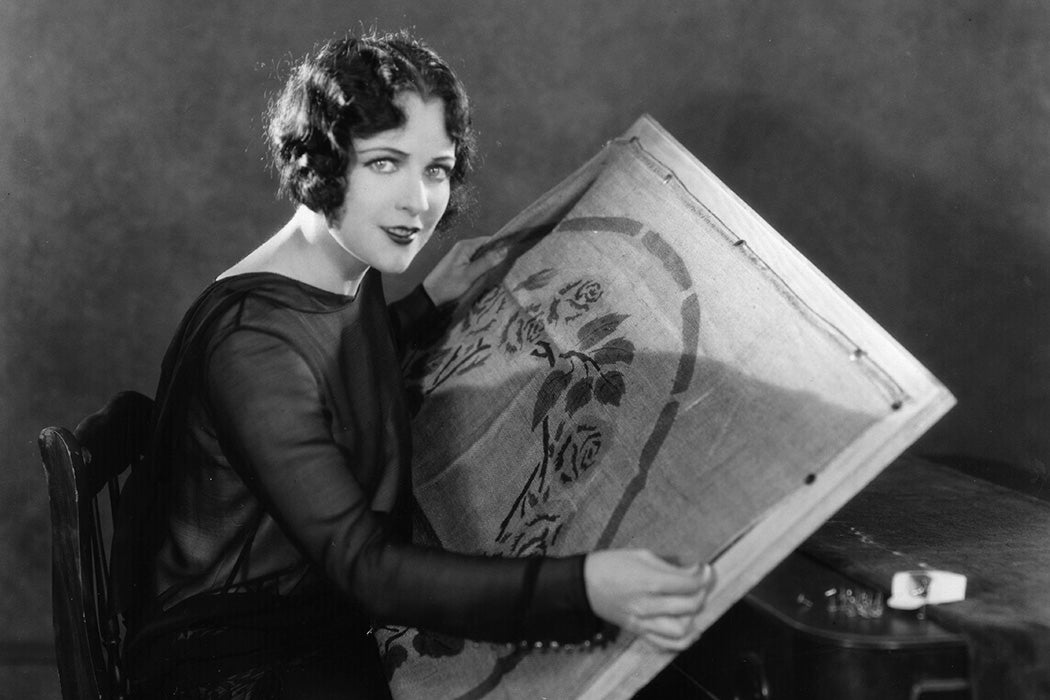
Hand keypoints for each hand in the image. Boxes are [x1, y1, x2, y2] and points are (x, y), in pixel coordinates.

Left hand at [422, 235, 506, 306]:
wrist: (430, 296)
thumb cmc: (448, 285)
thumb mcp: (470, 274)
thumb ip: (487, 262)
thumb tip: (505, 250)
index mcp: (465, 246)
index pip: (489, 240)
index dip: (501, 245)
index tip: (514, 252)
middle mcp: (464, 247)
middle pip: (486, 247)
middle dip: (496, 254)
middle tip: (509, 264)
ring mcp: (462, 255)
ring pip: (482, 255)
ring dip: (490, 262)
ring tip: (501, 270)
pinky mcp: (461, 264)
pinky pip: (476, 261)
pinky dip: (483, 266)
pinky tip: (489, 274)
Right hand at [584, 549, 714, 651]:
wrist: (584, 584)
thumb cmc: (611, 564)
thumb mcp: (641, 555)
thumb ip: (669, 565)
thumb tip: (693, 571)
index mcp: (649, 581)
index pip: (689, 584)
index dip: (704, 576)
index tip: (706, 569)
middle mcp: (648, 604)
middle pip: (690, 606)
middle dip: (702, 592)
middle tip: (703, 583)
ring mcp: (643, 621)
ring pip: (682, 629)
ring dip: (694, 616)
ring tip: (693, 604)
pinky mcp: (638, 631)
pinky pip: (666, 644)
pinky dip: (683, 640)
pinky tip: (689, 628)